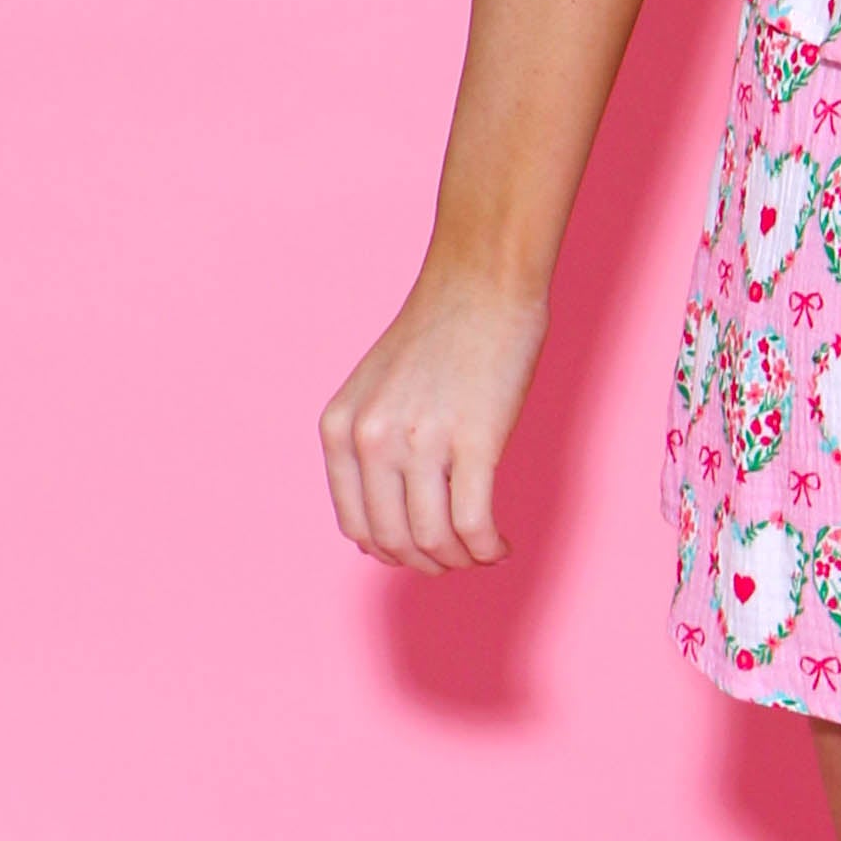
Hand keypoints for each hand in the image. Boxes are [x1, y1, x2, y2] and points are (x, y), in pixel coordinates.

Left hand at [319, 262, 548, 572]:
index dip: (390, 549)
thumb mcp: (378, 388)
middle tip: (456, 559)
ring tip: (482, 552)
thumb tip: (386, 525)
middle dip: (427, 562)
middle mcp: (371, 438)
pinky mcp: (475, 439)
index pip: (356, 525)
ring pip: (433, 539)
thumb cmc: (441, 328)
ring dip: (460, 560)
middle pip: (395, 540)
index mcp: (339, 427)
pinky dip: (487, 547)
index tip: (420, 550)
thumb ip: (371, 446)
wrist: (484, 278)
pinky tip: (500, 545)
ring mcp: (421, 440)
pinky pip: (473, 522)